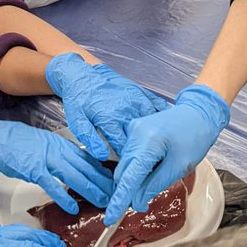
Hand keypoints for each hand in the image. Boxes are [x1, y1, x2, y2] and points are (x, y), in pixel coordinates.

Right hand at [0, 115, 113, 214]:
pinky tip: (73, 207)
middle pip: (87, 167)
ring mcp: (46, 158)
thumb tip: (77, 167)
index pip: (89, 158)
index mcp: (62, 143)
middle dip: (104, 183)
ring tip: (104, 203)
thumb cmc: (17, 143)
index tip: (116, 182)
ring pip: (75, 176)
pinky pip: (52, 185)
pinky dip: (64, 197)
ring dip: (91, 190)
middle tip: (118, 196)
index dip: (104, 172)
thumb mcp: (44, 144)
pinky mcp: (33, 169)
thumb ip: (61, 154)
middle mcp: (58, 149)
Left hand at [45, 53, 167, 158]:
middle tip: (150, 163)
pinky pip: (158, 106)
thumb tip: (103, 156)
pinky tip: (169, 126)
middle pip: (141, 137)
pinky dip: (164, 117)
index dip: (129, 162)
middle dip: (145, 151)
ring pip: (153, 122)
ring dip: (157, 135)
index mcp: (111, 119)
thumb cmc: (79, 100)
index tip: (133, 171)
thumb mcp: (77, 120)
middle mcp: (127, 110)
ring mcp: (136, 100)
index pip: (124, 147)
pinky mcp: (141, 93)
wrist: (82, 75)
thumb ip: (90, 138)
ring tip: (162, 148)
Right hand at [105, 84, 228, 223]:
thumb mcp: (180, 166)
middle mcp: (134, 133)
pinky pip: (132, 155)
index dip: (119, 200)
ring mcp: (133, 130)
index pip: (128, 178)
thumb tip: (137, 202)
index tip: (110, 218)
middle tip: (143, 204)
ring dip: (137, 177)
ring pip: (127, 164)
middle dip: (129, 190)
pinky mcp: (135, 130)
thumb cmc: (195, 136)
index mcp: (146, 142)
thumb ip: (155, 184)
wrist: (200, 112)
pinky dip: (140, 167)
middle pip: (123, 171)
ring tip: (161, 173)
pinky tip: (157, 164)